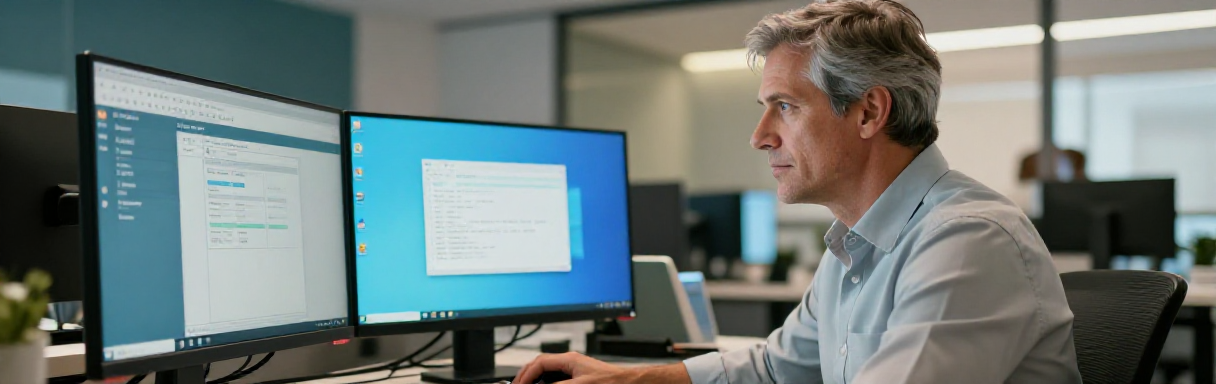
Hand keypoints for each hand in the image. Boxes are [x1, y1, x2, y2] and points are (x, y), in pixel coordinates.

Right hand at [513, 352, 631, 383]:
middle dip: (527, 375)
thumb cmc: (611, 381)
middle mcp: (571, 361)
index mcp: (569, 359)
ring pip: (548, 370)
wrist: (628, 382)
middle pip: (541, 364)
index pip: (539, 363)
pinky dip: (547, 381)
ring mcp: (575, 368)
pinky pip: (558, 376)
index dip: (526, 374)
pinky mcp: (580, 376)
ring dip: (537, 378)